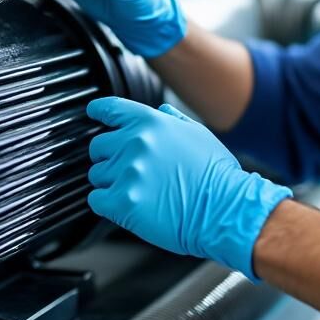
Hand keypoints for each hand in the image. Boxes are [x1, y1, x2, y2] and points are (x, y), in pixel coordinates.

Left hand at [85, 97, 292, 279]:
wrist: (224, 209)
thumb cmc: (217, 176)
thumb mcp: (199, 135)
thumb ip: (174, 120)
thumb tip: (161, 111)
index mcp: (151, 123)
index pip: (110, 109)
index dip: (99, 112)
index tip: (94, 114)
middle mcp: (136, 143)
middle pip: (98, 146)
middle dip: (110, 158)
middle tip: (132, 172)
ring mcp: (128, 172)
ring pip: (96, 175)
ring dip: (111, 183)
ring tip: (139, 191)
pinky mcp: (123, 201)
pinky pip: (96, 199)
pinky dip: (107, 204)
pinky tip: (129, 204)